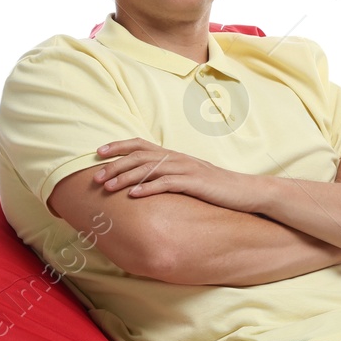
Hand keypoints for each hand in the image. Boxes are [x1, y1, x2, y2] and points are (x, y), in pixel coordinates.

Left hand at [93, 138, 259, 211]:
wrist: (245, 191)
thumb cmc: (215, 188)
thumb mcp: (189, 178)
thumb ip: (169, 175)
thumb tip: (147, 181)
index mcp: (174, 155)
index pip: (141, 144)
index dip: (118, 146)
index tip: (98, 153)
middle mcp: (177, 158)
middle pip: (139, 156)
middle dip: (115, 165)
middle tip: (95, 177)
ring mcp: (186, 169)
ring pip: (149, 169)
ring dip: (125, 178)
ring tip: (108, 187)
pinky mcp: (194, 183)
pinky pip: (166, 184)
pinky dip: (148, 189)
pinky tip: (133, 196)